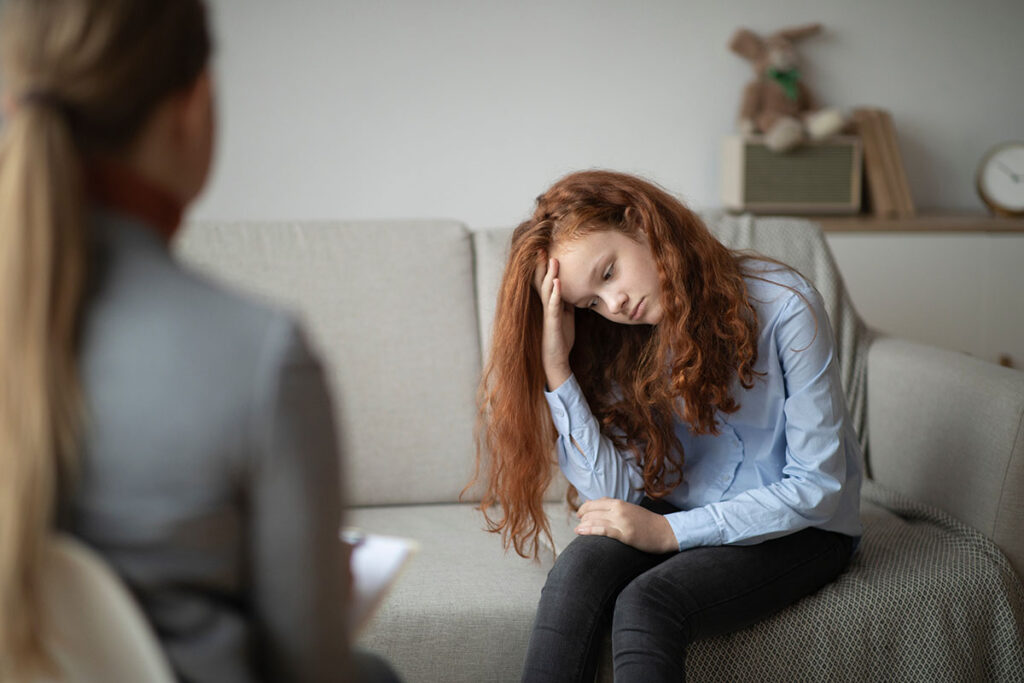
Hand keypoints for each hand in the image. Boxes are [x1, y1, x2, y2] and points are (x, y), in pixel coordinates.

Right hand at [533, 257, 574, 388]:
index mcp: (548, 304)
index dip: (544, 267)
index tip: (546, 250)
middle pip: (542, 282)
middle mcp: (545, 306)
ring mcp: (547, 314)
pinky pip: (553, 306)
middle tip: (542, 248)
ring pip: (547, 291)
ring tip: (553, 260)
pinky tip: (558, 282)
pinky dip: (556, 294)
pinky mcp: (551, 323)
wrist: (556, 360)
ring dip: (550, 275)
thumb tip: (572, 288)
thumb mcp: (566, 315)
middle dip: (542, 265)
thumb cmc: (561, 338)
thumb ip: (566, 302)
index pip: (544, 282)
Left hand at [576, 498, 676, 553]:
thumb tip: (592, 505)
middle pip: (593, 511)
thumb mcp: (628, 509)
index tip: (579, 514)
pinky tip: (581, 532)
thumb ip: (612, 506)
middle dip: (582, 518)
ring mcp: (621, 522)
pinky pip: (603, 530)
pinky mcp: (624, 534)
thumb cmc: (646, 522)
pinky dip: (590, 530)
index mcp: (619, 503)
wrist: (665, 531)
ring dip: (583, 525)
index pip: (595, 503)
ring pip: (595, 520)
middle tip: (579, 525)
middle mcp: (619, 510)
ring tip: (577, 530)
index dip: (584, 508)